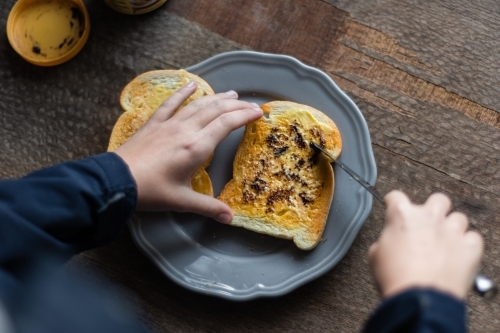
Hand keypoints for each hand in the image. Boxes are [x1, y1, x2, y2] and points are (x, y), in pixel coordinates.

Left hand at [115, 81, 262, 222]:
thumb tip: (230, 218)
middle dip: (237, 106)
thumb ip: (209, 208)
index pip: (227, 124)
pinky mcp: (155, 123)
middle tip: (251, 105)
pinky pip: (171, 103)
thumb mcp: (182, 202)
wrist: (117, 180)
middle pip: (217, 110)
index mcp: (197, 147)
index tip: (258, 113)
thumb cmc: (151, 191)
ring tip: (231, 94)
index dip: (245, 116)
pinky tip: (191, 84)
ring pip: (198, 104)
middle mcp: (187, 130)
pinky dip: (183, 92)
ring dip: (217, 97)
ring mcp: (170, 123)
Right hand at [368, 190, 482, 299]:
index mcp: (402, 216)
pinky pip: (473, 238)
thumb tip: (390, 243)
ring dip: (451, 228)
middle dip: (433, 209)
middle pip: (437, 200)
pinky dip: (467, 245)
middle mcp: (429, 217)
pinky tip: (458, 253)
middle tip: (428, 223)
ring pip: (458, 218)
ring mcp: (451, 231)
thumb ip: (385, 241)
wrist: (419, 299)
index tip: (394, 204)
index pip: (396, 197)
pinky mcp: (469, 247)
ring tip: (444, 242)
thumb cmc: (396, 278)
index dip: (393, 202)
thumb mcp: (375, 256)